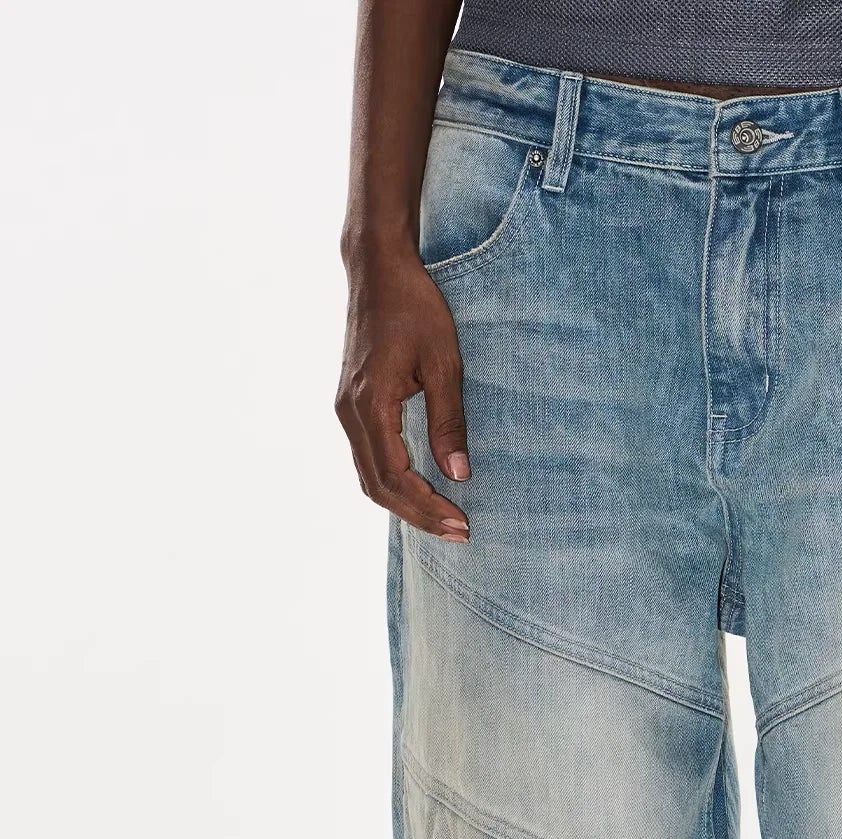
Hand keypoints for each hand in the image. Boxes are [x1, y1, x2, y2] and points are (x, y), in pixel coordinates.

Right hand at [336, 247, 470, 541]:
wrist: (378, 269)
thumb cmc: (415, 307)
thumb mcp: (444, 362)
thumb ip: (449, 421)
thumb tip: (459, 475)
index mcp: (370, 405)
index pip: (394, 478)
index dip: (428, 508)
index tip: (462, 523)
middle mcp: (349, 413)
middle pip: (378, 487)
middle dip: (419, 515)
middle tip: (460, 533)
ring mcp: (347, 410)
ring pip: (370, 476)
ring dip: (405, 504)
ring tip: (445, 519)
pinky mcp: (352, 404)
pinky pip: (369, 458)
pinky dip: (394, 482)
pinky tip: (422, 491)